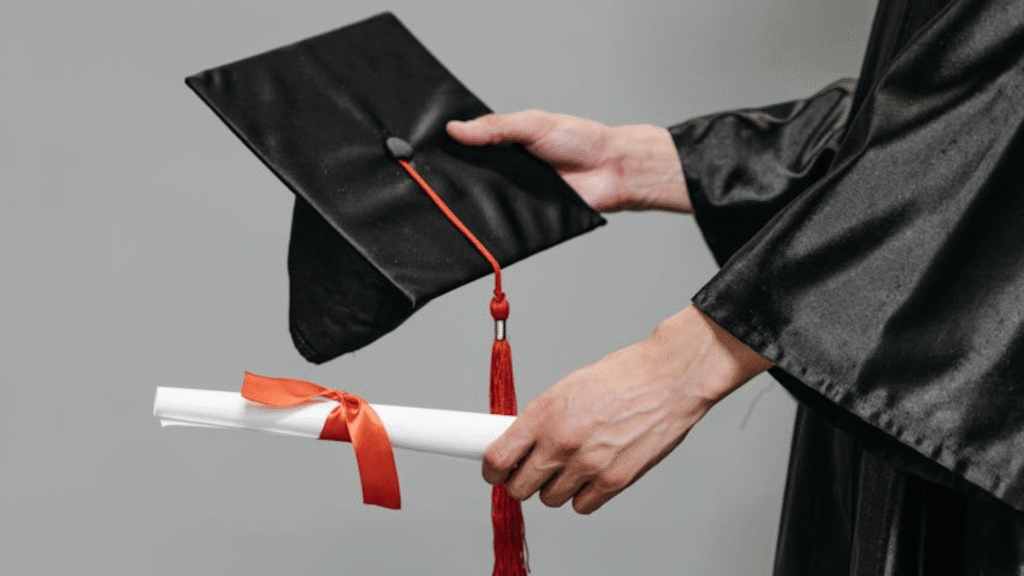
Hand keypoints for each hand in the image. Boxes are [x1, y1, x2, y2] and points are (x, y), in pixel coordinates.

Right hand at [446, 110, 690, 212]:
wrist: (611, 170)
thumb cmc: (580, 140)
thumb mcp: (533, 124)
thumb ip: (495, 127)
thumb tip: (455, 128)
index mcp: (506, 144)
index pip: (469, 148)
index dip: (449, 151)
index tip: (422, 152)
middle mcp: (507, 170)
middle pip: (471, 177)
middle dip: (454, 179)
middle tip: (429, 179)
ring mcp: (515, 195)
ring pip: (484, 201)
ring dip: (471, 201)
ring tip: (448, 200)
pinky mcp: (526, 217)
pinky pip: (504, 222)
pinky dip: (493, 221)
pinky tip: (478, 219)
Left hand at [482, 306, 771, 513]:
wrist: (668, 379)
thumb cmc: (623, 377)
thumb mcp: (568, 387)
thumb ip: (541, 418)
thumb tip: (519, 441)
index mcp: (545, 413)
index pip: (497, 459)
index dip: (491, 471)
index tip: (494, 471)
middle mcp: (562, 441)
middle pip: (518, 488)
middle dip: (520, 482)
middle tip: (530, 472)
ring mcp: (588, 465)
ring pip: (550, 499)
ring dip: (554, 488)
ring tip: (571, 466)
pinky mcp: (615, 481)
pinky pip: (582, 506)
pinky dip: (584, 495)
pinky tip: (592, 474)